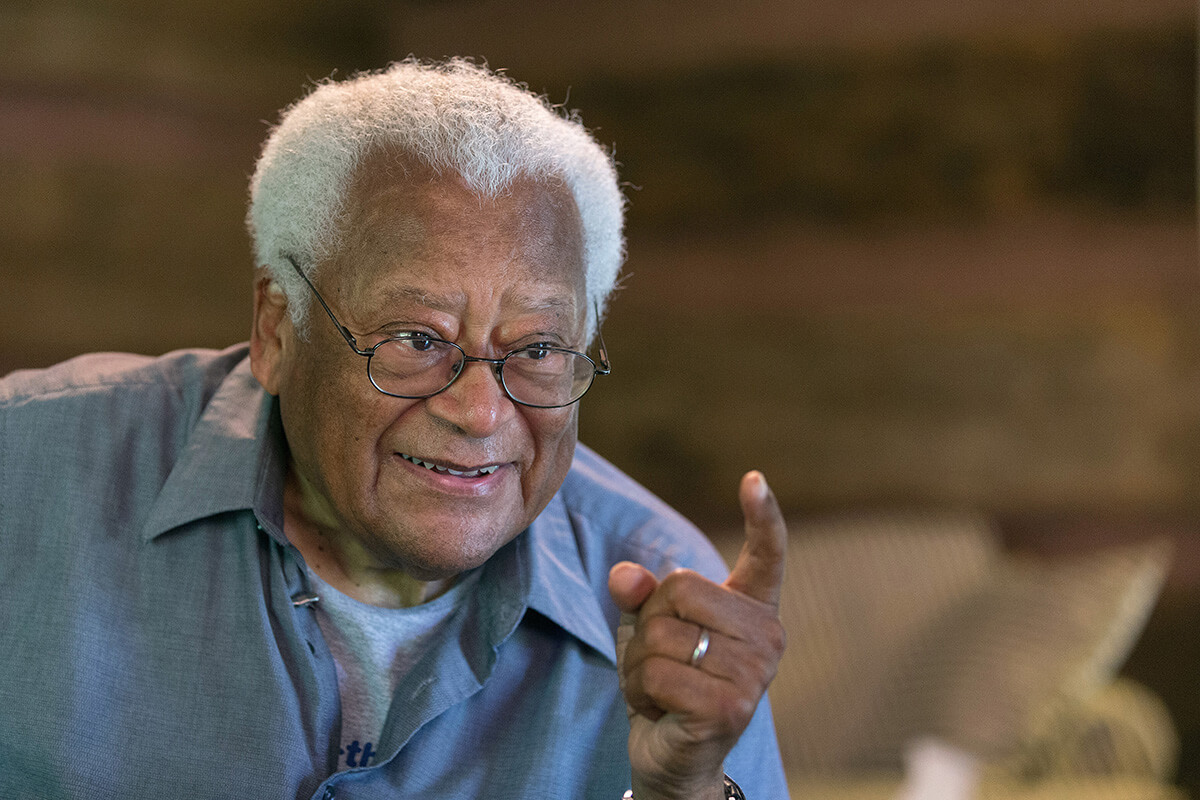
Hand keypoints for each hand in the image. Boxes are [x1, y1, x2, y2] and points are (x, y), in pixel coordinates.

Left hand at [608, 471, 786, 799]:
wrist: (676, 759)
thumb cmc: (669, 685)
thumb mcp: (650, 629)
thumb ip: (640, 594)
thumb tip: (624, 575)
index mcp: (754, 610)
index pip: (767, 555)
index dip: (763, 516)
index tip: (754, 479)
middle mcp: (767, 637)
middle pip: (680, 587)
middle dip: (649, 622)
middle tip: (663, 660)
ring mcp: (754, 673)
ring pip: (661, 632)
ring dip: (639, 663)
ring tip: (661, 688)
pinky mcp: (730, 707)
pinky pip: (655, 671)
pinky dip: (640, 690)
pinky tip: (660, 709)